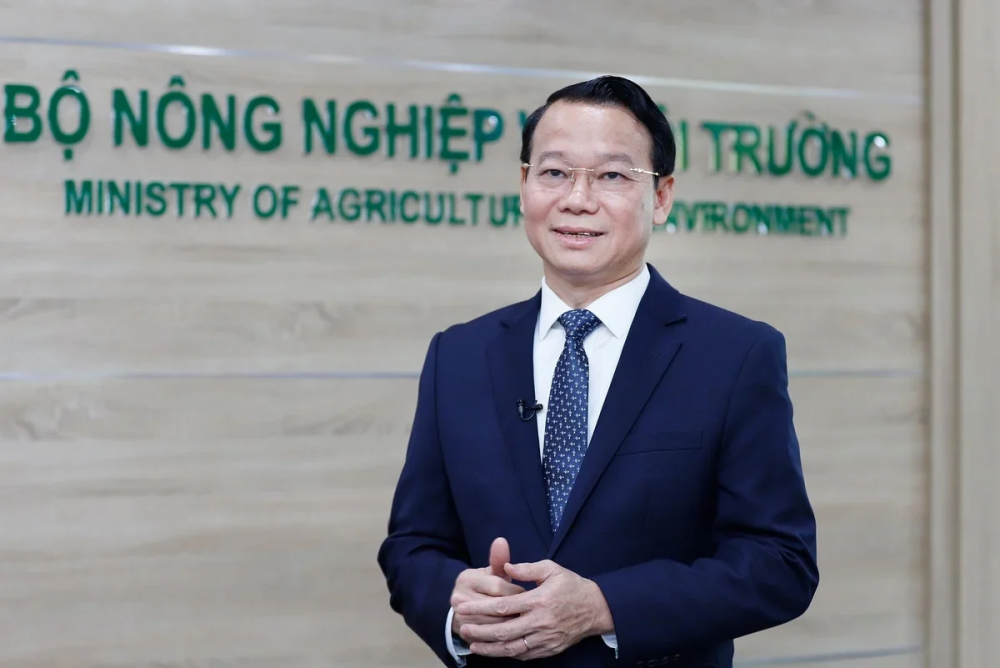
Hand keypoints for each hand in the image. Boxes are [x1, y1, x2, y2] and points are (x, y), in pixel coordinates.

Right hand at [451, 538, 523, 634]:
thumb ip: (499, 559)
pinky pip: (488, 639)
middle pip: (494, 607)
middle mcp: (459, 598)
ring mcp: (460, 618)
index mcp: (466, 579)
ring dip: (511, 626)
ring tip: (525, 624)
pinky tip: (516, 636)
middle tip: (530, 611)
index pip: (497, 586)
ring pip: (493, 625)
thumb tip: (501, 541)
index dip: (515, 591)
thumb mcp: (491, 571)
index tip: (527, 594)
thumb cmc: (486, 585)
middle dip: (515, 610)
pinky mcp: (464, 634)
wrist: (466, 606)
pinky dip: (504, 638)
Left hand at [456, 560, 614, 659]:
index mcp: (538, 600)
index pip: (503, 606)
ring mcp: (544, 638)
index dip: (480, 608)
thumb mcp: (551, 569)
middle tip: (461, 627)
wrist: (597, 609)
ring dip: (489, 648)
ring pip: (511, 648)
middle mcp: (540, 622)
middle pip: (503, 631)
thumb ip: (527, 568)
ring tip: (472, 644)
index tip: (463, 607)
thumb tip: (505, 567)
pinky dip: (507, 654)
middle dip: (479, 630)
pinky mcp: (549, 649)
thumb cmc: (572, 586)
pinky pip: (524, 655)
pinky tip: (494, 650)